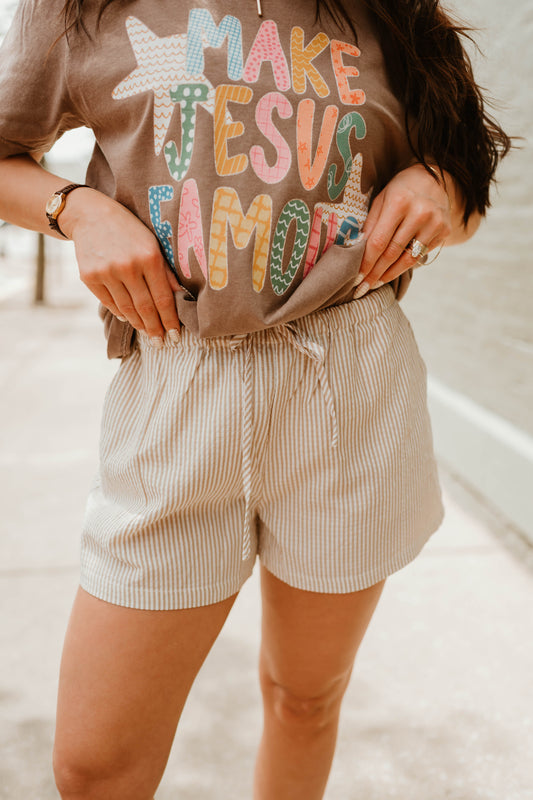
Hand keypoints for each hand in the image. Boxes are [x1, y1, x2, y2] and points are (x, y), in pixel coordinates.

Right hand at [62, 188, 180, 344]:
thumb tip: (181, 296)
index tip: (175, 336)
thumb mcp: (153, 242)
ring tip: (147, 333)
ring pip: (126, 309)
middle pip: (145, 308)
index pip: (163, 298)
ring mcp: (106, 272)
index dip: (170, 320)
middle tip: (161, 343)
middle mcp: (128, 266)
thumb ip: (166, 270)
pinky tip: (128, 318)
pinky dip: (120, 313)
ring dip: (138, 325)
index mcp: (149, 257)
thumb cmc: (129, 229)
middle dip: (155, 329)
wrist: (90, 215)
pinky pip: (109, 303)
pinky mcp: (89, 277)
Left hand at [355, 163, 451, 296]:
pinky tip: (391, 272)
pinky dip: (404, 266)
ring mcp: (435, 223)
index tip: (355, 279)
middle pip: (392, 253)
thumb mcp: (381, 199)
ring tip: (374, 284)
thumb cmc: (400, 191)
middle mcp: (420, 213)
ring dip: (389, 275)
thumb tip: (356, 252)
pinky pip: (420, 256)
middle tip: (361, 289)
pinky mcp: (445, 232)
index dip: (366, 263)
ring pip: (408, 259)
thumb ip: (370, 224)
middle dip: (374, 274)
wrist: (434, 179)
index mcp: (399, 202)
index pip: (378, 241)